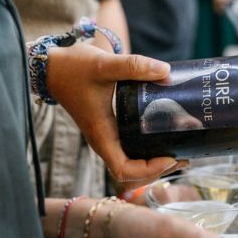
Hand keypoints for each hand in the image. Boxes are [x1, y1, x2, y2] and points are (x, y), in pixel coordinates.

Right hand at [45, 42, 181, 184]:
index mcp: (100, 134)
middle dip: (158, 170)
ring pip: (130, 162)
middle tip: (184, 156)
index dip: (149, 170)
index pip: (124, 170)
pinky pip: (129, 148)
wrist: (53, 65)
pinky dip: (147, 149)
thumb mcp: (104, 64)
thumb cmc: (73, 67)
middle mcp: (103, 140)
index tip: (170, 157)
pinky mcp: (108, 126)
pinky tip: (163, 135)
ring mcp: (105, 135)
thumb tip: (166, 71)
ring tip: (179, 151)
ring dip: (154, 163)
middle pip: (131, 173)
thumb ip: (134, 66)